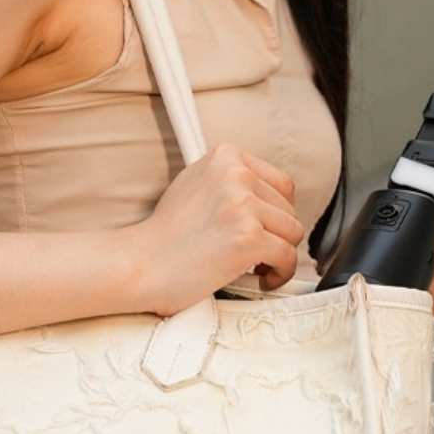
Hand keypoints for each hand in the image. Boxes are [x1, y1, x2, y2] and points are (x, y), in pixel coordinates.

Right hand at [136, 143, 303, 315]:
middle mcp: (236, 175)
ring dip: (279, 254)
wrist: (140, 264)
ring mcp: (243, 205)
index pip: (281, 183)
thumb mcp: (196, 184)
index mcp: (227, 157)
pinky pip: (288, 257)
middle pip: (289, 208)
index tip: (266, 227)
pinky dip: (280, 273)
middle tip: (256, 250)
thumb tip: (265, 194)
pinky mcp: (249, 237)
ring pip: (293, 232)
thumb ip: (231, 182)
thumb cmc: (165, 234)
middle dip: (276, 233)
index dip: (276, 212)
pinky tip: (262, 277)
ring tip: (256, 263)